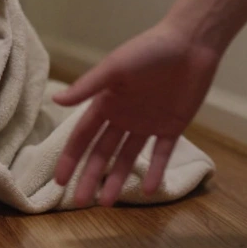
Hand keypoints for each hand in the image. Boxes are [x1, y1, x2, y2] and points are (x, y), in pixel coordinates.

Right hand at [51, 21, 221, 206]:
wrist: (190, 44)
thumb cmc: (148, 50)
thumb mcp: (114, 67)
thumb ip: (87, 87)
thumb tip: (55, 101)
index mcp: (106, 102)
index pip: (83, 136)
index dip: (70, 158)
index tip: (58, 181)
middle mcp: (123, 116)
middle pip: (102, 152)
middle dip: (91, 176)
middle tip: (82, 202)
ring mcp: (147, 123)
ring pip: (128, 158)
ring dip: (117, 179)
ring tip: (108, 204)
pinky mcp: (171, 127)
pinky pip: (161, 154)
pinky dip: (154, 171)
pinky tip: (147, 190)